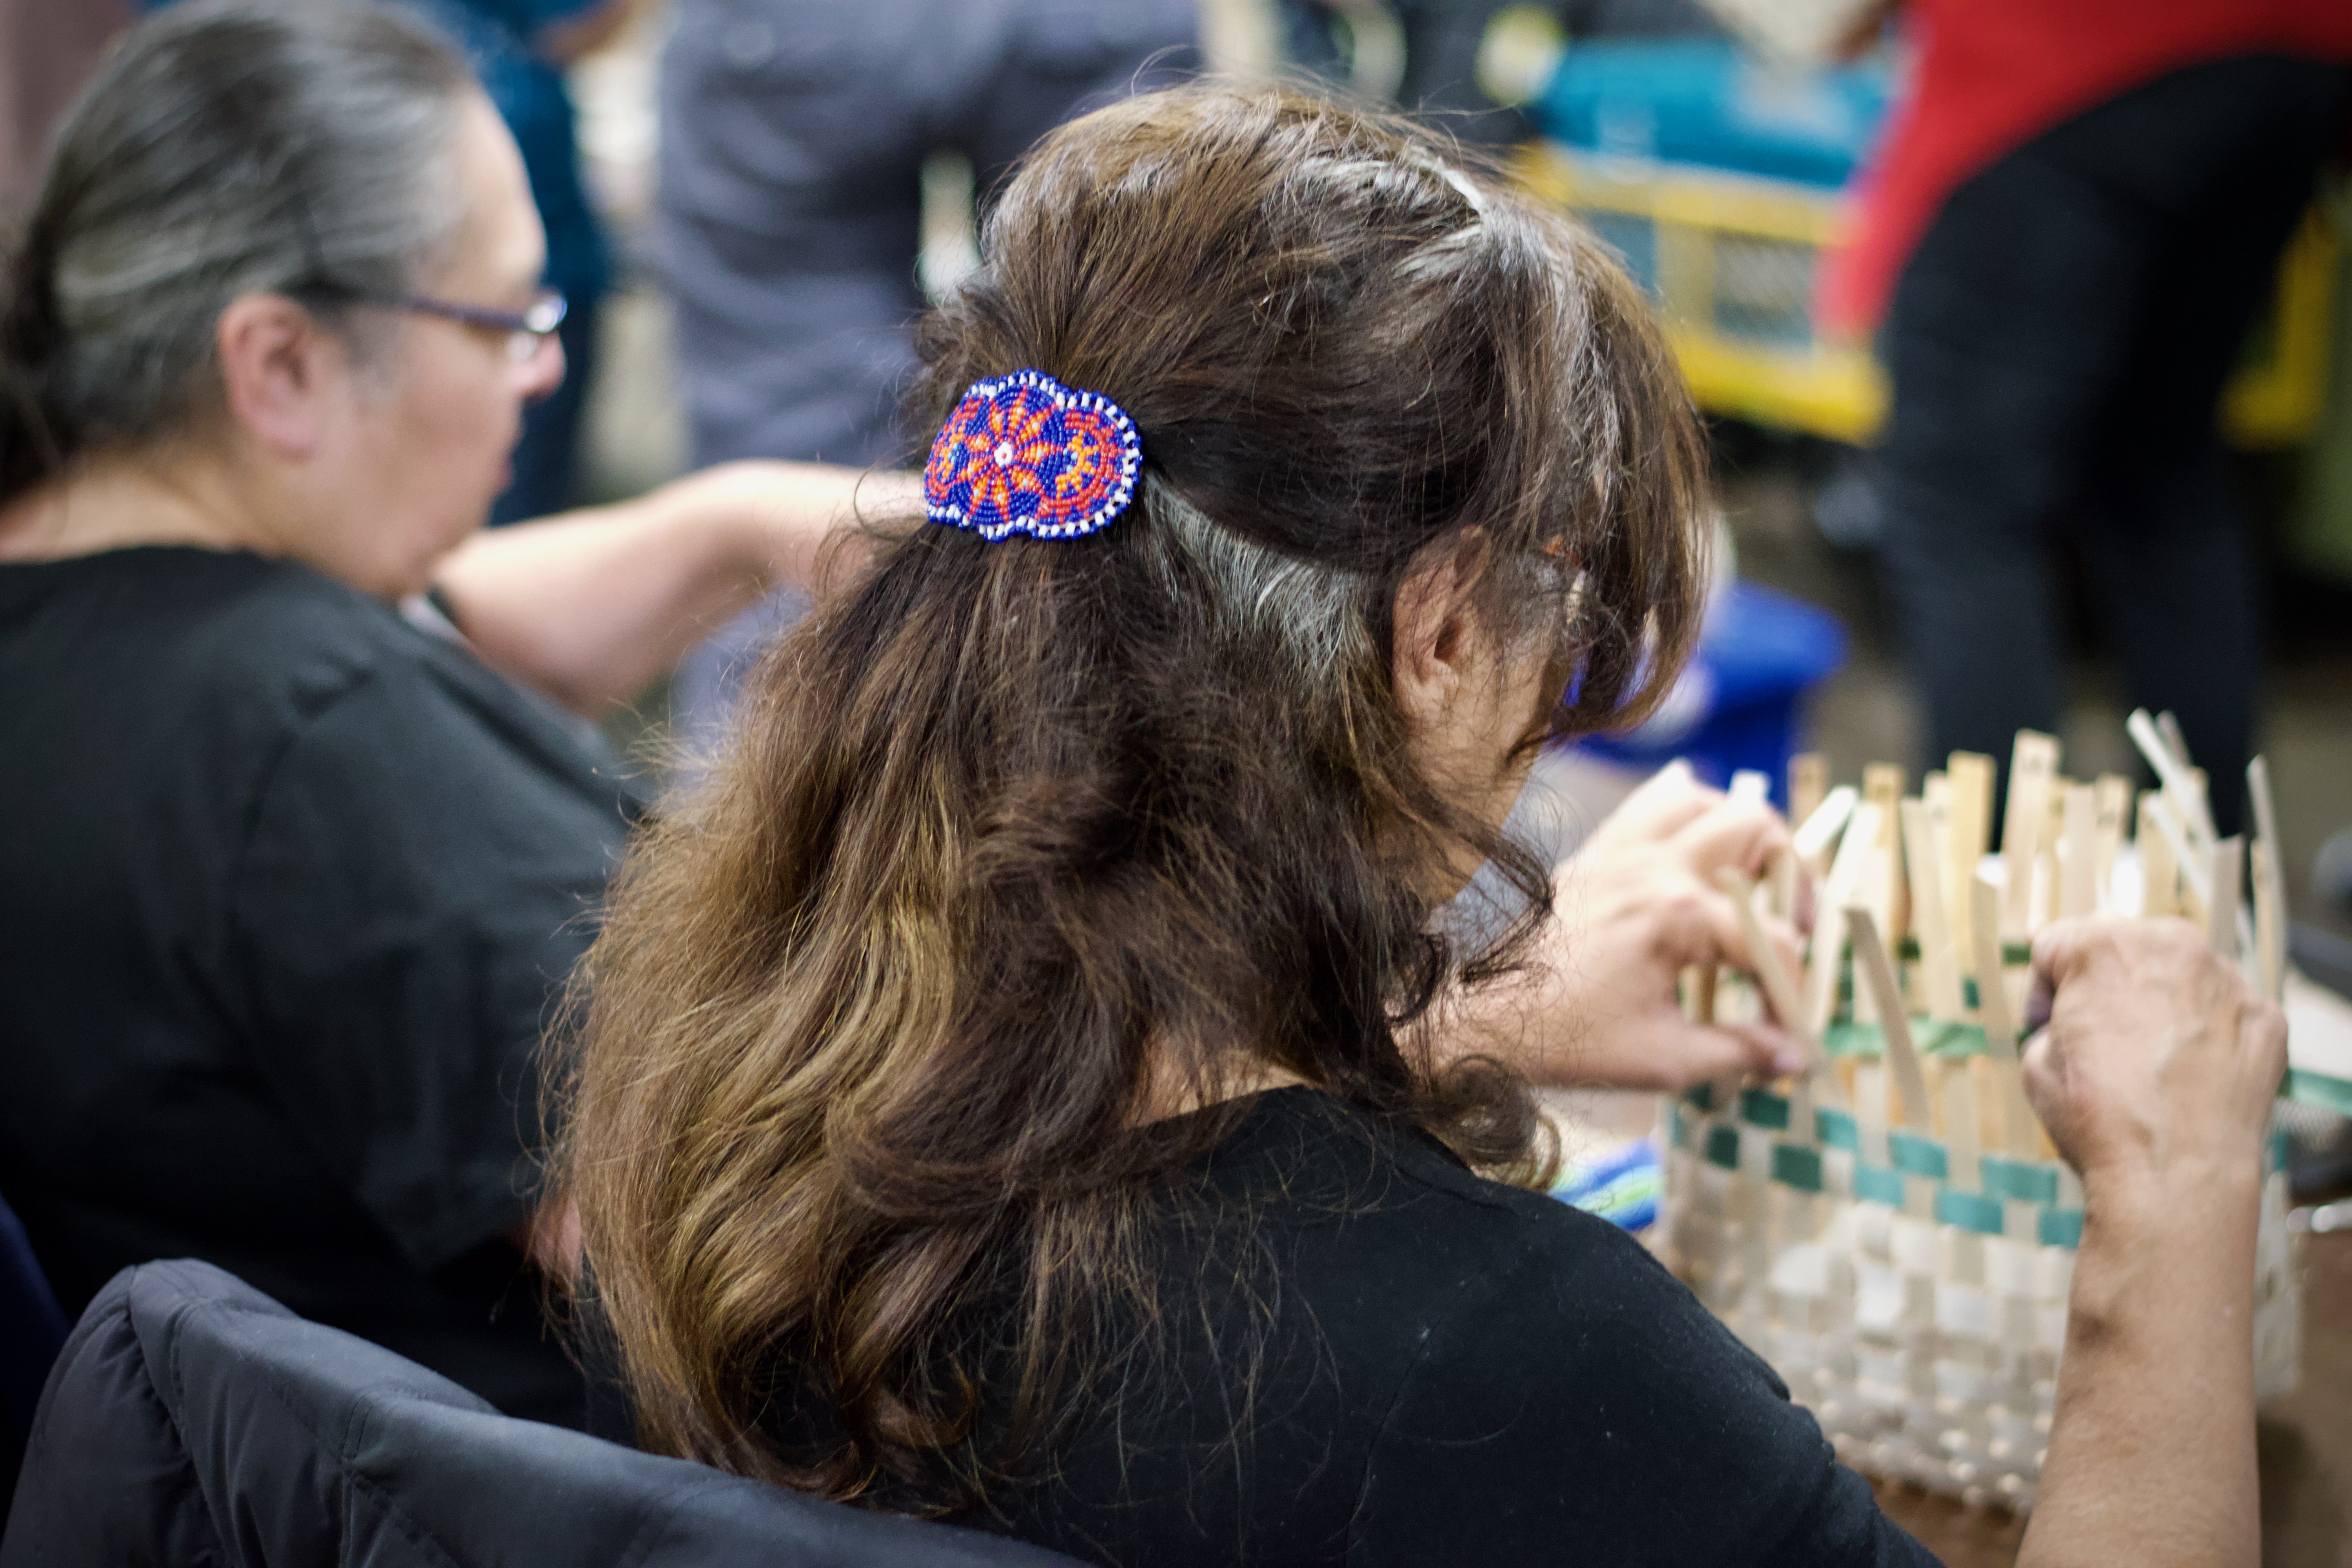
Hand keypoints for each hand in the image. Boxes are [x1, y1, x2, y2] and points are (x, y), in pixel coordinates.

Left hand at [1452, 762, 1807, 1089]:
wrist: (1483, 1018)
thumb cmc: (1567, 1039)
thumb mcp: (1663, 1058)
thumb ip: (1737, 1051)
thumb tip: (1796, 1058)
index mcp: (1677, 914)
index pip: (1771, 940)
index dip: (1792, 989)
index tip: (1787, 1029)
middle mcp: (1654, 864)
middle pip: (1756, 828)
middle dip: (1792, 877)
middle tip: (1792, 927)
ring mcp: (1621, 849)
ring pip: (1704, 799)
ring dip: (1742, 833)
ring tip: (1753, 884)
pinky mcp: (1597, 852)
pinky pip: (1651, 803)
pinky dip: (1686, 812)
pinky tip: (1697, 847)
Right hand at [2022, 918, 2285, 1200]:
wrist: (2176, 1175)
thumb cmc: (2100, 1120)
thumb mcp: (2037, 1062)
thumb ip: (2054, 1021)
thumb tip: (2074, 1022)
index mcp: (2103, 948)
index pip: (2057, 943)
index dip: (2042, 988)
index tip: (2044, 1022)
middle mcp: (2171, 947)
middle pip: (2126, 946)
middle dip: (2106, 984)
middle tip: (2097, 1034)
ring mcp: (2226, 981)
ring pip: (2181, 973)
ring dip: (2160, 1001)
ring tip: (2148, 1055)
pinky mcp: (2266, 1017)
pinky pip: (2226, 1009)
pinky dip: (2207, 1031)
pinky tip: (2189, 1071)